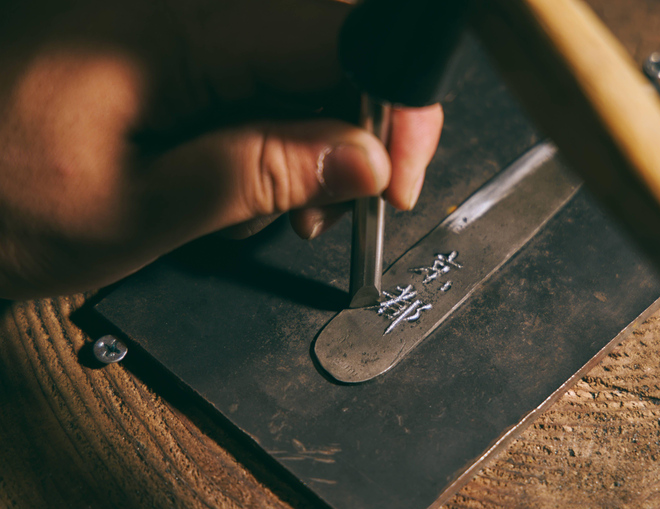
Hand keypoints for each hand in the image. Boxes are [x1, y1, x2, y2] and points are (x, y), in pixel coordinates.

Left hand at [0, 0, 442, 298]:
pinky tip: (254, 188)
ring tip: (288, 210)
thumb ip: (256, 176)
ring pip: (300, 70)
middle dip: (359, 130)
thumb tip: (361, 160)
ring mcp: (180, 27)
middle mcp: (186, 10)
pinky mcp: (174, 49)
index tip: (398, 173)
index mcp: (177, 27)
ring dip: (315, 144)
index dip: (394, 102)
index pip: (341, 33)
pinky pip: (259, 80)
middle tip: (351, 202)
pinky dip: (276, 139)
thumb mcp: (134, 208)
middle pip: (330, 47)